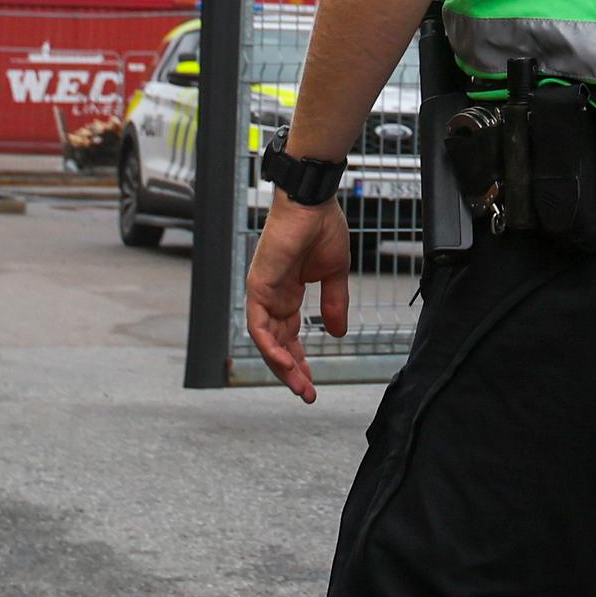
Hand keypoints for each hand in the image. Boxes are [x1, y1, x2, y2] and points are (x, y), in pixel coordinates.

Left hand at [245, 196, 351, 401]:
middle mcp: (272, 296)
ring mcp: (262, 292)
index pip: (290, 336)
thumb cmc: (322, 227)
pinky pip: (259, 325)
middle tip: (307, 394)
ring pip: (266, 340)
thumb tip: (337, 334)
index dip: (301, 360)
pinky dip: (271, 346)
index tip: (313, 383)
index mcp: (288, 293)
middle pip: (278, 344)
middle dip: (292, 371)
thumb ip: (334, 304)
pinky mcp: (258, 286)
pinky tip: (287, 362)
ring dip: (282, 365)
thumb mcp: (334, 274)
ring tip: (300, 385)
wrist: (312, 202)